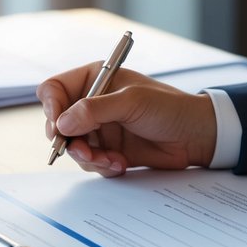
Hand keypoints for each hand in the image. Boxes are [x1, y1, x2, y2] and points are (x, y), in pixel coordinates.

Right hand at [36, 65, 216, 176]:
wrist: (195, 136)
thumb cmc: (169, 108)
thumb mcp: (132, 102)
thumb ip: (95, 110)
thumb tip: (62, 124)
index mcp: (94, 80)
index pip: (55, 89)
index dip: (51, 106)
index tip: (59, 125)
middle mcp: (92, 104)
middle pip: (58, 124)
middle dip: (69, 141)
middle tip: (84, 152)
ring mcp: (99, 129)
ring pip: (74, 147)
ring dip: (88, 158)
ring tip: (110, 160)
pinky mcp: (108, 150)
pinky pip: (91, 162)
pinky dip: (102, 166)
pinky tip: (121, 164)